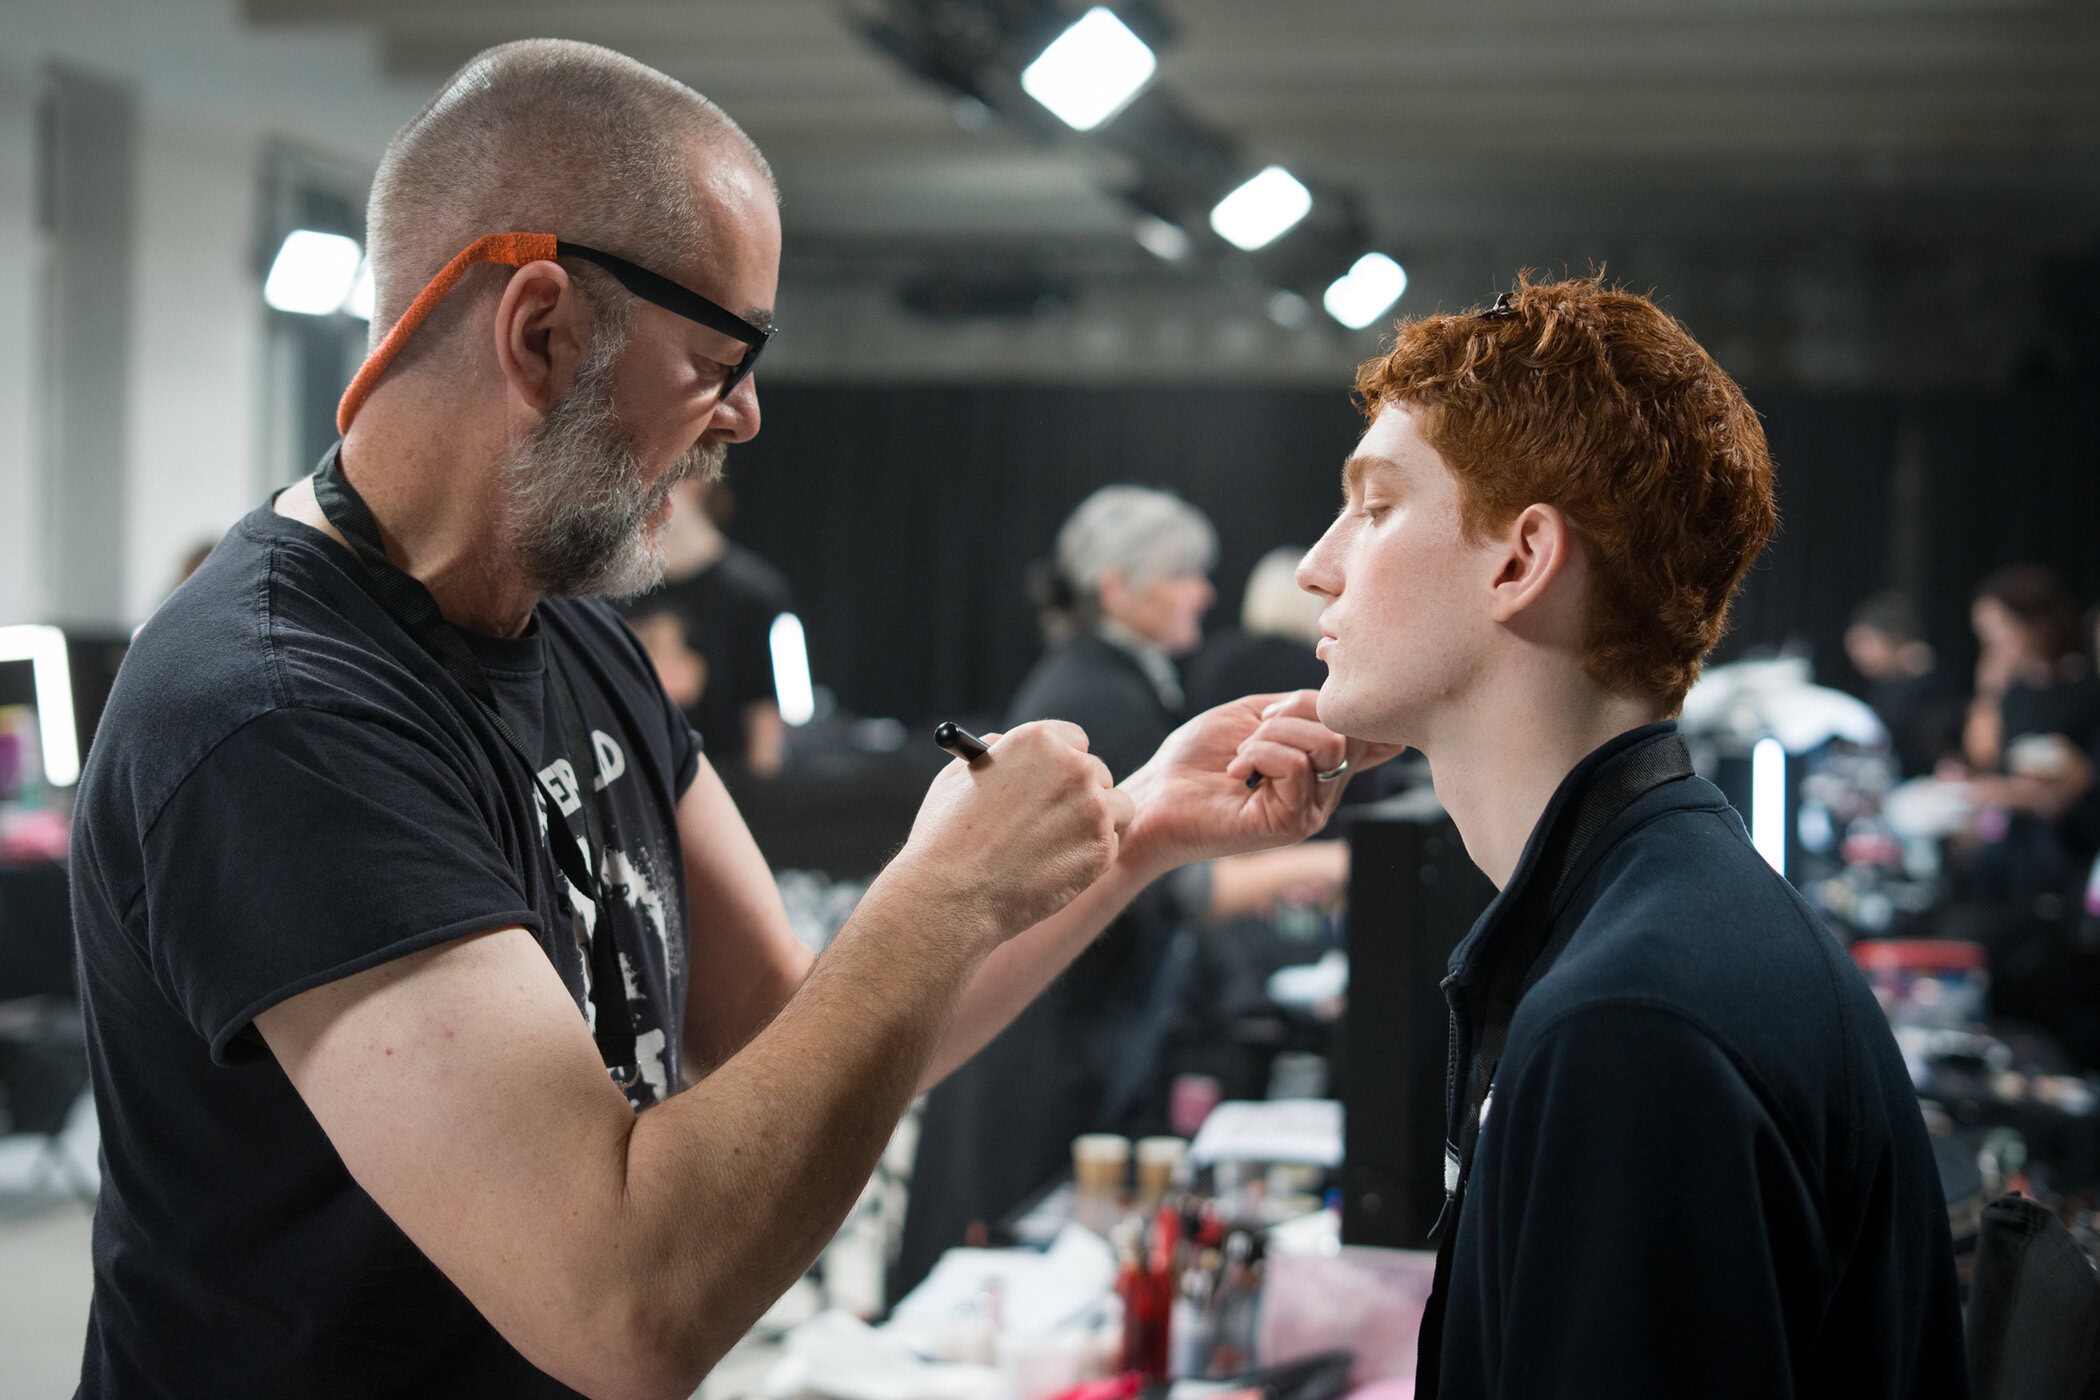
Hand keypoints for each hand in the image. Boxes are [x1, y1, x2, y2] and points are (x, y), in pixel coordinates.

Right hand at [884, 720, 1133, 947]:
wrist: (952, 895)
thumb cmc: (946, 837)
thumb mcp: (960, 776)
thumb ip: (995, 755)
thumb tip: (1012, 750)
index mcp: (1037, 741)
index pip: (1074, 740)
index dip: (1063, 761)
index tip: (1056, 779)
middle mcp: (1073, 767)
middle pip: (1097, 772)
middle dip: (1082, 793)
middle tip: (1062, 817)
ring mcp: (1093, 809)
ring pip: (1117, 807)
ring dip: (1096, 822)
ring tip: (1059, 845)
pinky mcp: (1103, 849)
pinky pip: (1111, 844)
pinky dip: (1090, 856)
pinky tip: (1056, 868)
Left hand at [1117, 690, 1403, 875]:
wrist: (1157, 795)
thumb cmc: (1197, 758)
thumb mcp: (1256, 717)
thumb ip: (1302, 709)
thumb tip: (1343, 701)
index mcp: (1318, 765)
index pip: (1368, 738)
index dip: (1351, 712)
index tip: (1291, 709)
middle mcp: (1323, 791)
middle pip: (1346, 730)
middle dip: (1296, 711)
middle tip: (1255, 728)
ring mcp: (1310, 810)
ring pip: (1327, 745)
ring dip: (1272, 734)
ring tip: (1241, 755)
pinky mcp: (1291, 824)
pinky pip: (1297, 766)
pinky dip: (1260, 754)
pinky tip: (1237, 771)